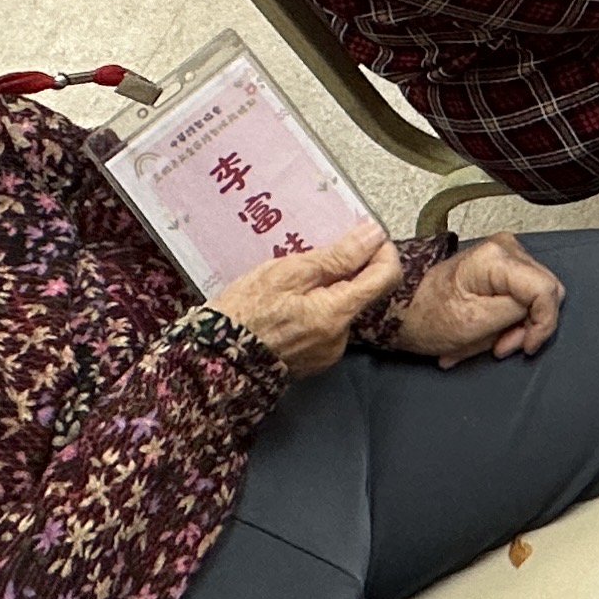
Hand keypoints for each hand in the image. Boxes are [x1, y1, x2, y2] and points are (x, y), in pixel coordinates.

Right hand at [206, 224, 409, 376]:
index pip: (386, 277)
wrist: (212, 361)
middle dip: (344, 271)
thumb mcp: (287, 273)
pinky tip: (286, 306)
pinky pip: (325, 326)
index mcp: (336, 314)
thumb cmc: (242, 315)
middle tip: (309, 258)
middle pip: (363, 292)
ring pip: (342, 308)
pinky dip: (314, 310)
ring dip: (326, 291)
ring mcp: (327, 352)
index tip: (365, 238)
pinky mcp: (313, 360)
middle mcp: (339, 338)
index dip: (381, 251)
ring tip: (289, 285)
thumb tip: (372, 237)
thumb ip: (337, 257)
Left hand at [398, 231, 564, 364]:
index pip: (546, 289)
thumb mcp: (476, 322)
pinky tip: (491, 330)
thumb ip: (518, 312)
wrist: (407, 310)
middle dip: (528, 325)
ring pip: (538, 296)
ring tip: (490, 340)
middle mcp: (506, 247)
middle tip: (503, 345)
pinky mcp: (504, 266)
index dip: (543, 323)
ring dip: (518, 324)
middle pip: (546, 292)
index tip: (526, 344)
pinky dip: (511, 318)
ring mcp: (506, 254)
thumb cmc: (429, 317)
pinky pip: (526, 295)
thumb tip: (542, 311)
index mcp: (497, 257)